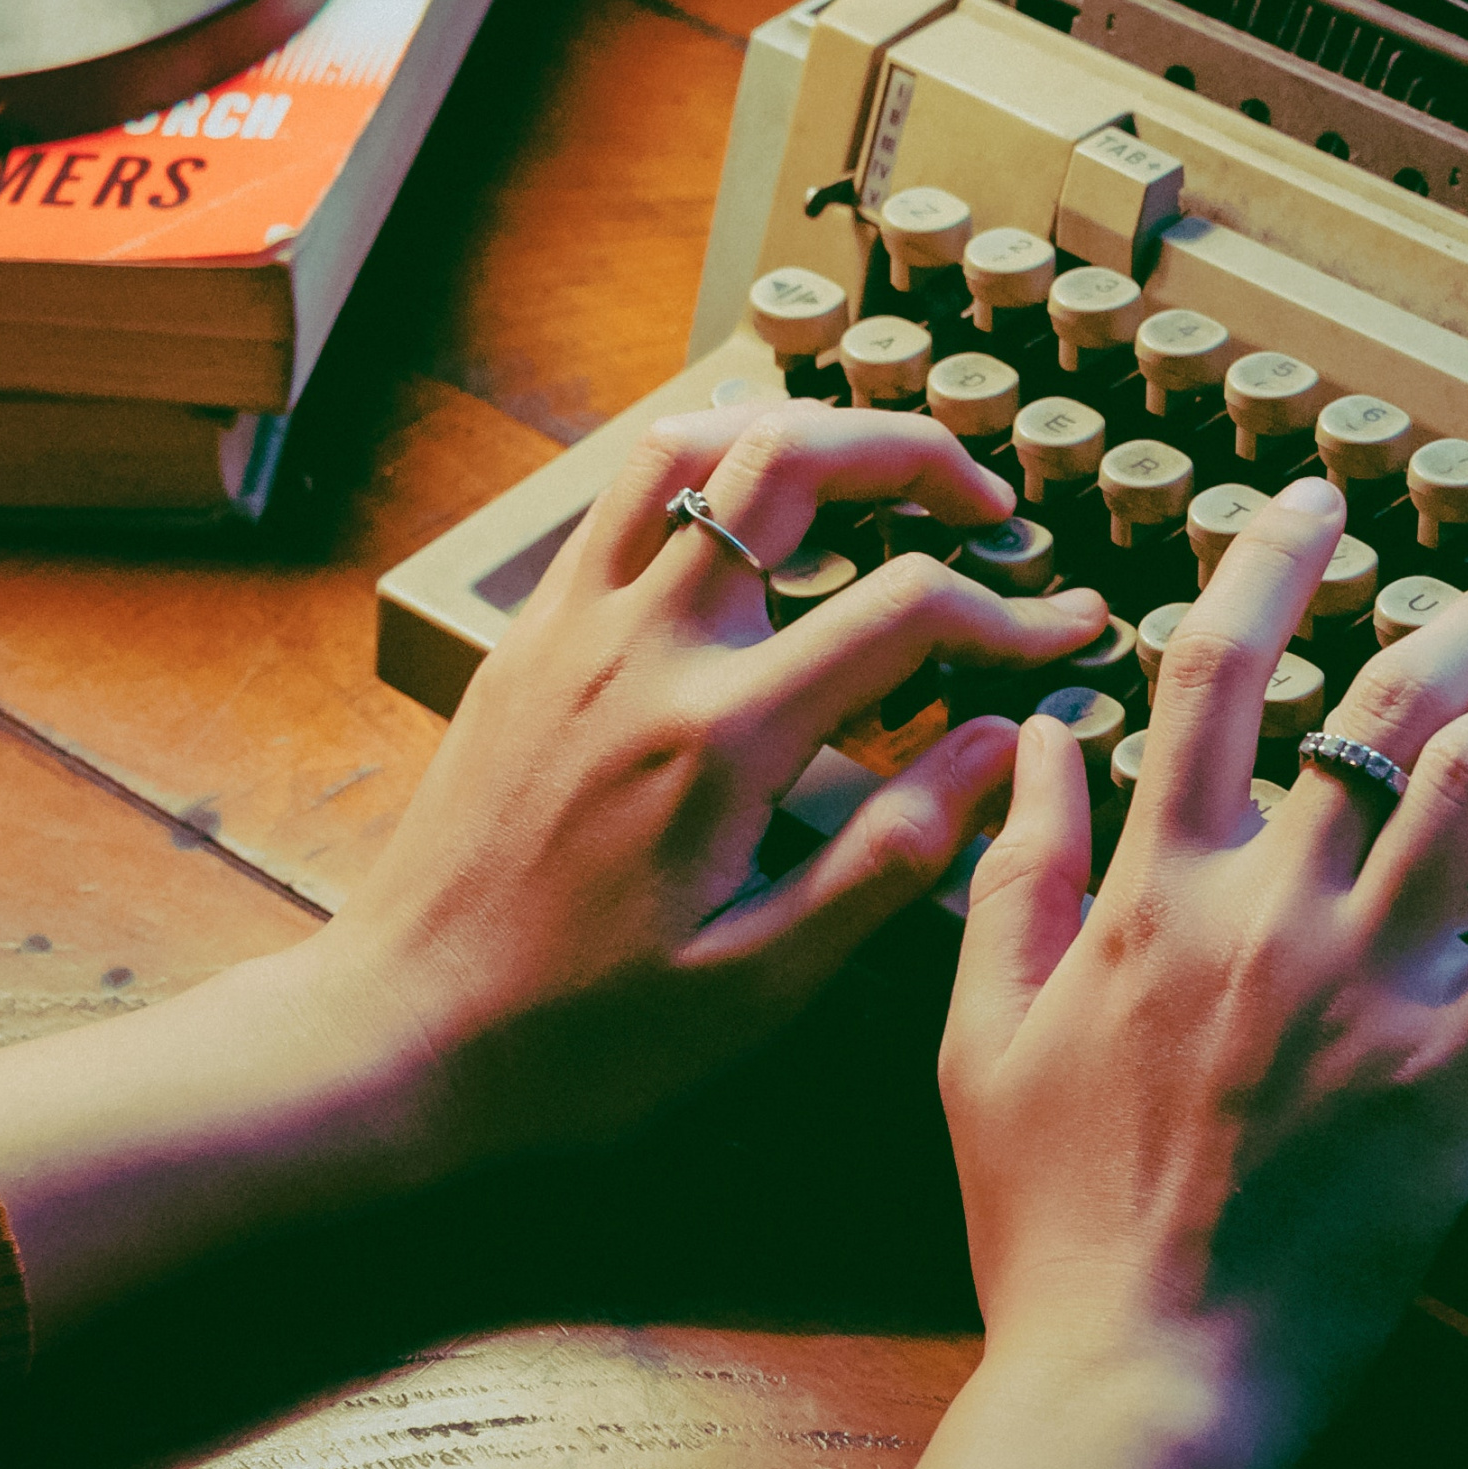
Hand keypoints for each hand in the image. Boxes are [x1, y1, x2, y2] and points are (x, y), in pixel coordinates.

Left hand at [317, 397, 1109, 1171]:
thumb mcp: (760, 983)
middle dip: (913, 455)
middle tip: (986, 507)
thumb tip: (995, 746)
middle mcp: (643, 649)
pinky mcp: (528, 637)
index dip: (1011, 613)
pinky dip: (703, 468)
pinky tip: (753, 520)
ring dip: (798, 434)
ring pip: (690, 444)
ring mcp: (572, 627)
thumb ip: (891, 854)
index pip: (904, 610)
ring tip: (874, 481)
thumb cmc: (580, 1034)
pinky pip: (619, 497)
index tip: (1069, 633)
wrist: (399, 1034)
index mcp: (719, 737)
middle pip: (792, 459)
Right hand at [940, 475, 1467, 1465]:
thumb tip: (1038, 738)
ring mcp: (1370, 988)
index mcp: (1151, 890)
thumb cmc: (1050, 1220)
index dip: (1269, 563)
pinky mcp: (1457, 1075)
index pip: (1214, 673)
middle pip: (1383, 704)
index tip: (1317, 502)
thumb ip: (1015, 871)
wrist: (1134, 1374)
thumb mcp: (981, 1031)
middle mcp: (1268, 911)